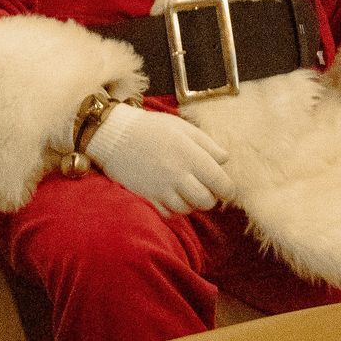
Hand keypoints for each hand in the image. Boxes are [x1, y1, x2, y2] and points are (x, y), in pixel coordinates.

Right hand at [87, 103, 234, 216]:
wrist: (114, 135)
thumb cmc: (150, 128)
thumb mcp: (182, 127)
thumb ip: (207, 144)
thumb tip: (224, 160)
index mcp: (191, 156)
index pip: (222, 184)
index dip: (227, 189)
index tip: (224, 188)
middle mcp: (179, 176)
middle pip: (207, 202)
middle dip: (210, 198)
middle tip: (204, 188)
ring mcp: (162, 189)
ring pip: (188, 209)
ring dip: (191, 203)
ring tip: (185, 189)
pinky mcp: (148, 198)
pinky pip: (169, 213)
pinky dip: (173, 208)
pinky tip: (170, 194)